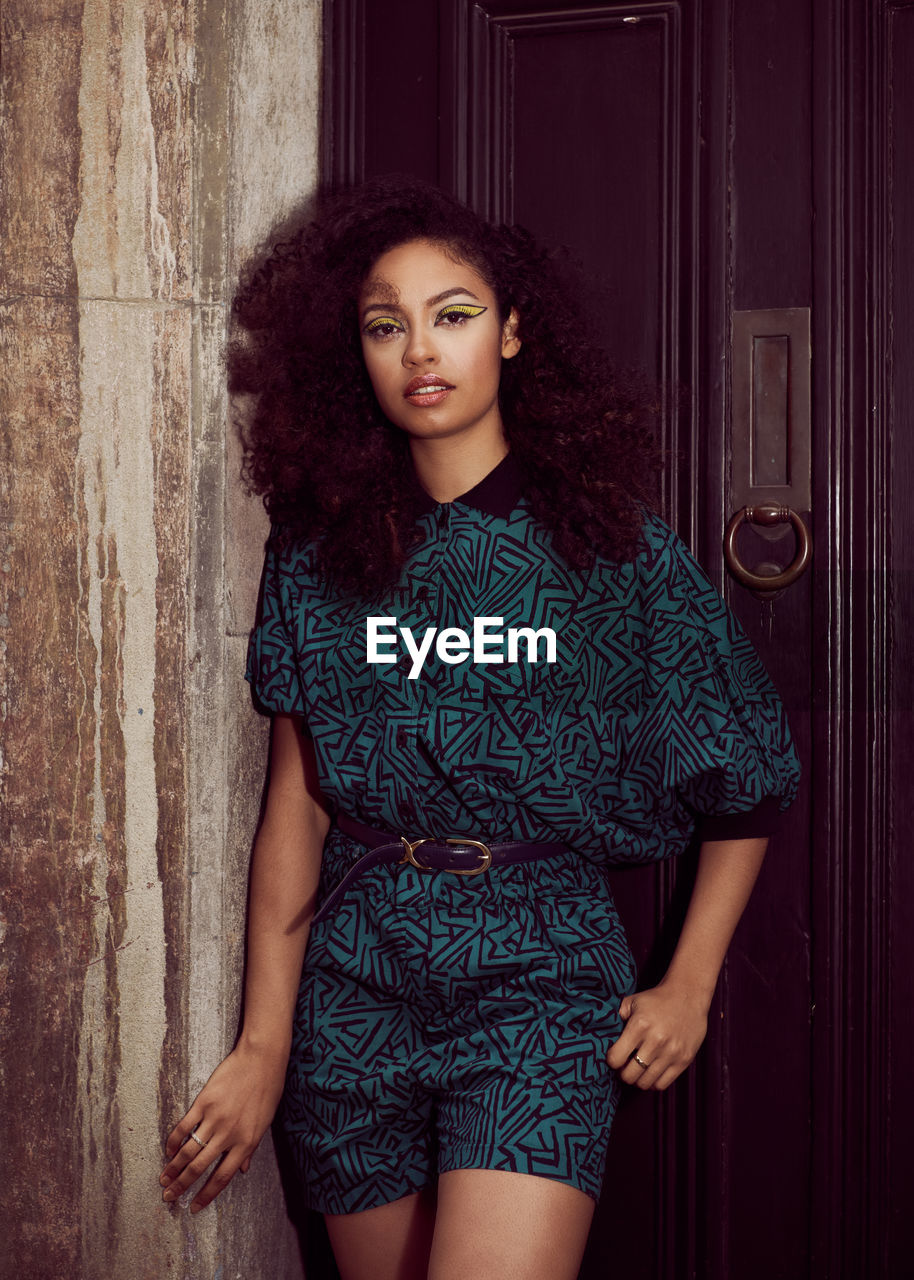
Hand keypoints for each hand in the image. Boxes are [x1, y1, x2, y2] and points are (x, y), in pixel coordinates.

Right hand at [160, 1041, 288, 1212]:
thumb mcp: (265, 1123)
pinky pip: (184, 1127)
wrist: (262, 1059)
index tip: (194, 1207)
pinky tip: (168, 1151)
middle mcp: (229, 1135)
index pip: (222, 1178)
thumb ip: (252, 1148)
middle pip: (200, 1168)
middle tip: (169, 1196)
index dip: (206, 1195)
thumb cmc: (268, 1089)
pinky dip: (174, 1141)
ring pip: (189, 1151)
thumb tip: (243, 1170)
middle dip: (182, 1185)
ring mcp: (215, 1118)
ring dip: (174, 1168)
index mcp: (246, 1143)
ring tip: (163, 1179)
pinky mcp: (204, 1102)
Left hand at [605, 980, 708, 1090]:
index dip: (611, 1060)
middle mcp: (656, 1041)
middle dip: (623, 1072)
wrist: (688, 995)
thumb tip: (603, 1035)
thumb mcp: (633, 1002)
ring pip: (645, 1083)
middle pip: (629, 1075)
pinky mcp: (684, 1060)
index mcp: (640, 1025)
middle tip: (624, 1066)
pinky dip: (653, 1082)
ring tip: (638, 1069)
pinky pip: (663, 1084)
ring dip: (638, 1079)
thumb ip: (617, 1017)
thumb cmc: (657, 999)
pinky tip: (651, 1071)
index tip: (614, 1056)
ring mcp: (671, 1053)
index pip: (616, 1058)